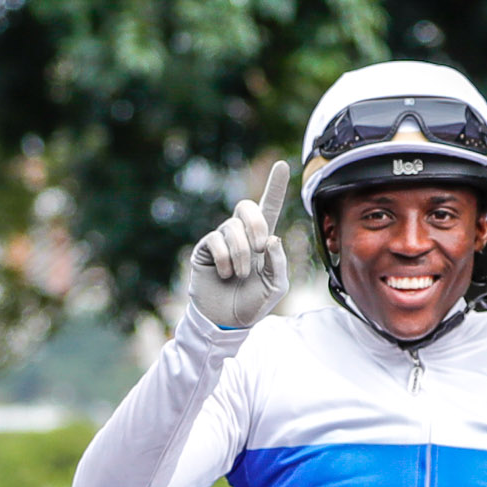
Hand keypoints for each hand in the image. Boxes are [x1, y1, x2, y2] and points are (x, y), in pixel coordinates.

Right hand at [187, 160, 290, 331]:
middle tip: (260, 248)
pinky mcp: (205, 249)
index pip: (269, 208)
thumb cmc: (252, 303)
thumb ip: (279, 262)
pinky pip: (216, 240)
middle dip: (256, 224)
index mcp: (262, 240)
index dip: (274, 186)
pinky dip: (225, 259)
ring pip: (233, 228)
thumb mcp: (275, 286)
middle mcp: (241, 235)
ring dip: (242, 254)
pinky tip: (225, 275)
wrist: (225, 321)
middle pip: (246, 207)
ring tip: (240, 275)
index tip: (281, 164)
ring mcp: (221, 240)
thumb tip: (272, 237)